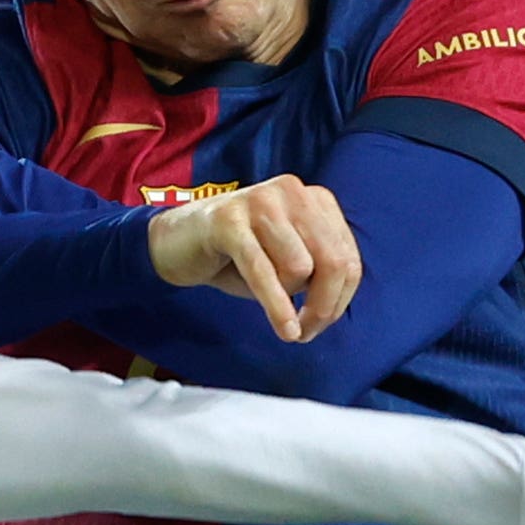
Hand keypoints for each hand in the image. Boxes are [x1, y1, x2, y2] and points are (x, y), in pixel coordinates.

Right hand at [145, 175, 361, 342]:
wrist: (175, 242)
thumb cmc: (236, 256)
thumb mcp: (286, 263)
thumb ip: (317, 275)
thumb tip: (333, 308)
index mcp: (315, 199)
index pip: (349, 258)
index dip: (340, 300)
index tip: (318, 324)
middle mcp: (293, 192)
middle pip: (333, 262)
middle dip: (323, 307)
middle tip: (304, 333)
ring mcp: (261, 201)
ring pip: (301, 268)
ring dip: (288, 301)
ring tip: (272, 308)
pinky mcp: (228, 220)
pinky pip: (262, 269)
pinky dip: (275, 304)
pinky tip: (283, 329)